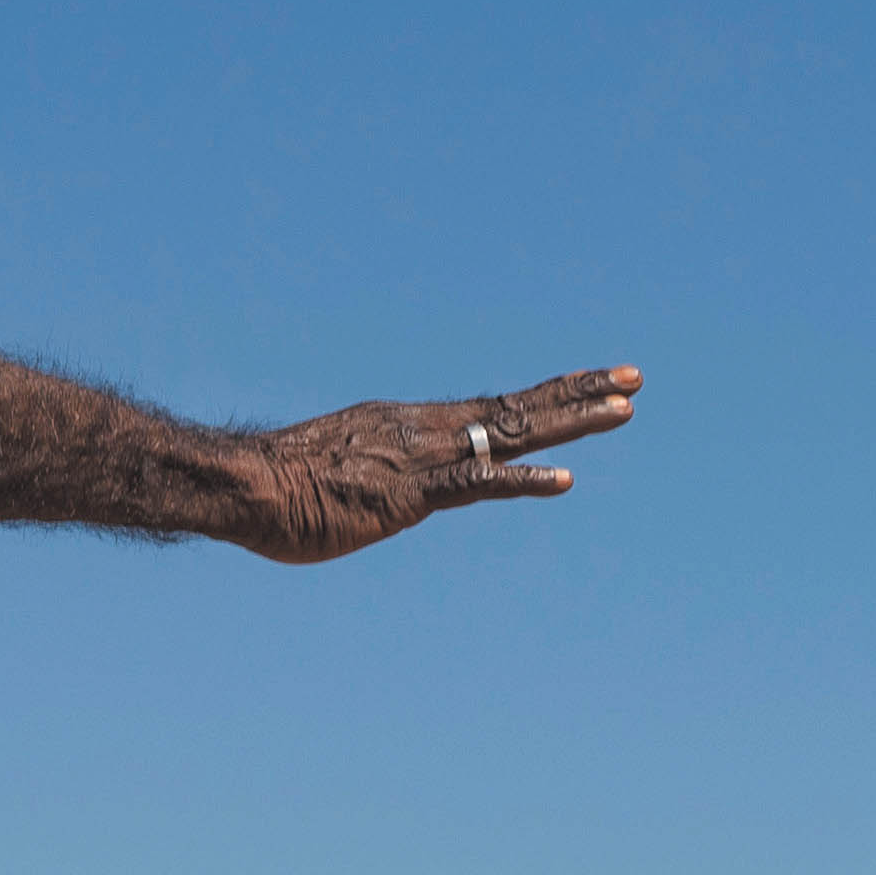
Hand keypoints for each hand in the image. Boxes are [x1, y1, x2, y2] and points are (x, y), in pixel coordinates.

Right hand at [238, 368, 639, 565]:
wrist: (241, 484)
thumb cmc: (277, 488)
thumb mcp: (339, 475)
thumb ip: (372, 480)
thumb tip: (374, 491)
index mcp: (412, 427)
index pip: (494, 410)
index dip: (549, 398)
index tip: (594, 387)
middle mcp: (425, 432)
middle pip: (517, 409)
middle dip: (580, 394)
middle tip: (634, 379)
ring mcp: (420, 460)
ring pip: (511, 434)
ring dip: (572, 422)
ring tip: (625, 410)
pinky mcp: (407, 495)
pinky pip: (476, 485)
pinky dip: (524, 482)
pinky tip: (566, 479)